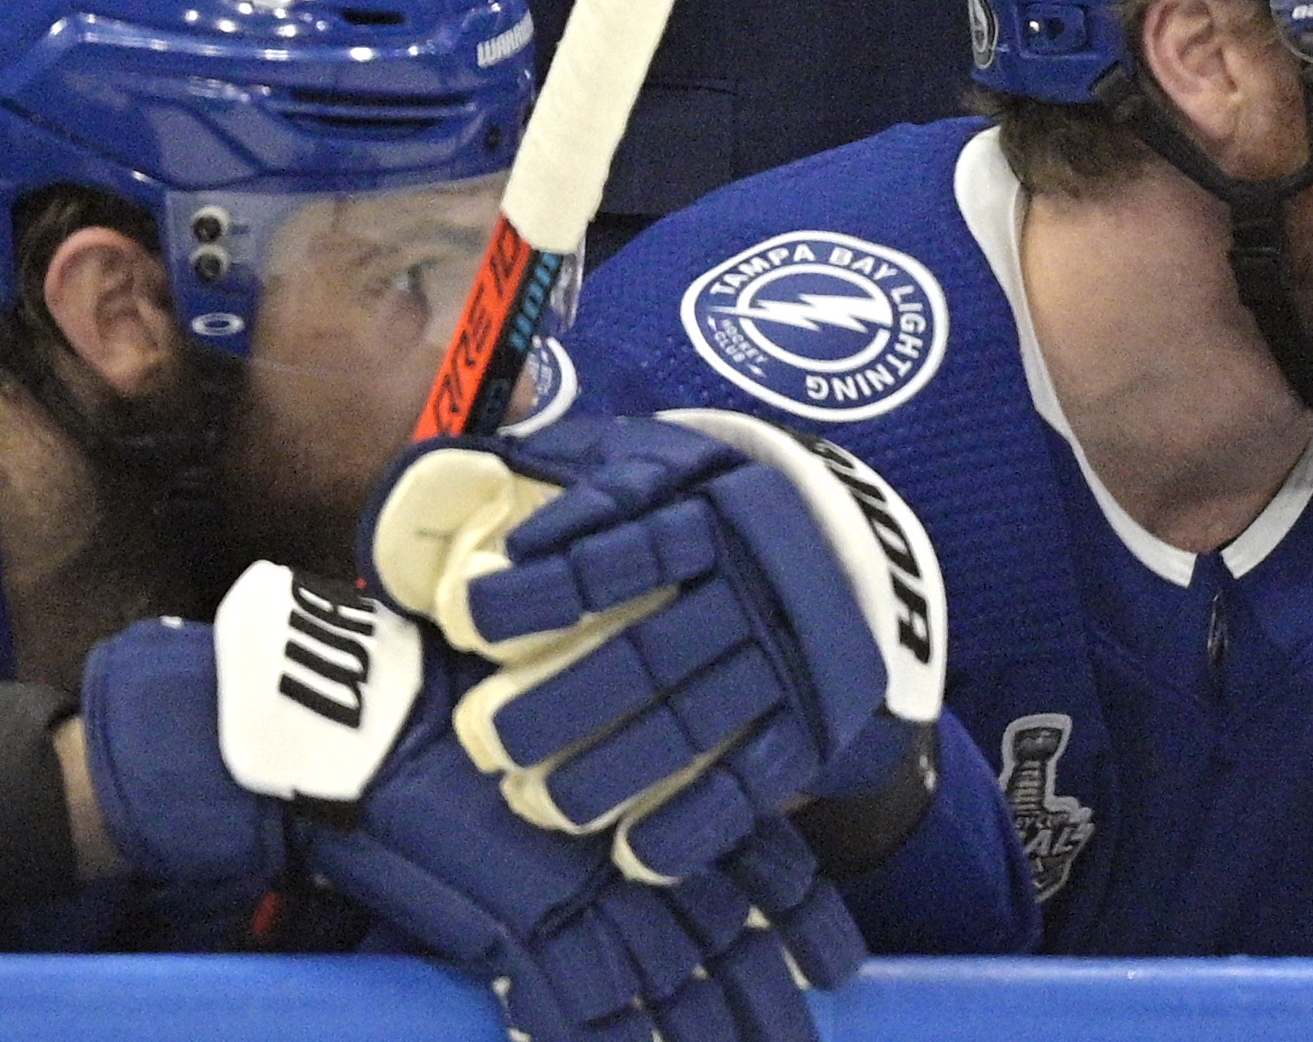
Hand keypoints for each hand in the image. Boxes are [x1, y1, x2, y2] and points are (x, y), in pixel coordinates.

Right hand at [83, 576, 845, 1041]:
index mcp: (647, 786)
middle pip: (723, 940)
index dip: (805, 921)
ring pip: (664, 987)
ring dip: (706, 1038)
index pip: (755, 860)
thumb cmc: (454, 719)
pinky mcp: (515, 925)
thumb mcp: (551, 747)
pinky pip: (570, 1011)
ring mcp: (573, 887)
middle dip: (766, 1010)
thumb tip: (652, 833)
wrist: (362, 729)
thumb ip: (608, 794)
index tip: (847, 970)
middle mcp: (625, 838)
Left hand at [371, 409, 946, 881]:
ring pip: (693, 723)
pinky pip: (752, 781)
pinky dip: (693, 822)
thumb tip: (480, 498)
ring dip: (612, 771)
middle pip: (651, 650)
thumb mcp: (659, 461)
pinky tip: (631, 852)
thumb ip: (582, 479)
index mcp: (708, 514)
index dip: (542, 589)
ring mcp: (785, 660)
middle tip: (487, 736)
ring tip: (537, 801)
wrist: (846, 542)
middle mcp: (751, 587)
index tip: (466, 619)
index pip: (620, 551)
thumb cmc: (710, 504)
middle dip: (563, 701)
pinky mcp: (811, 723)